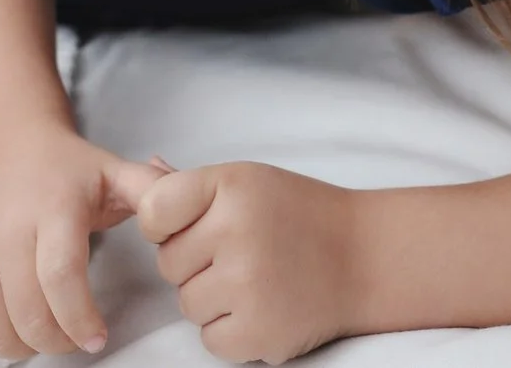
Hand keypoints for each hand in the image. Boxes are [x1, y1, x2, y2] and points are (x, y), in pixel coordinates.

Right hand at [0, 130, 164, 358]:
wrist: (16, 151)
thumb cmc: (74, 174)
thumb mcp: (119, 174)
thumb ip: (155, 191)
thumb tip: (181, 212)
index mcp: (53, 207)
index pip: (60, 276)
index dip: (80, 319)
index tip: (98, 337)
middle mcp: (4, 228)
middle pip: (28, 314)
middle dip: (59, 341)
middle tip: (76, 336)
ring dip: (24, 347)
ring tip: (46, 330)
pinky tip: (8, 327)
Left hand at [132, 162, 362, 364]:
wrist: (365, 258)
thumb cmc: (300, 214)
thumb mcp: (249, 181)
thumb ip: (192, 185)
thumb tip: (145, 171)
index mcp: (231, 186)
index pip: (152, 210)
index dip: (164, 223)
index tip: (190, 226)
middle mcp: (237, 232)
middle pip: (168, 263)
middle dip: (194, 263)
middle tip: (239, 253)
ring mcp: (248, 285)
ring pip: (187, 304)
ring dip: (213, 299)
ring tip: (255, 279)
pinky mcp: (259, 332)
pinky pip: (210, 339)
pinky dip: (231, 331)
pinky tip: (262, 306)